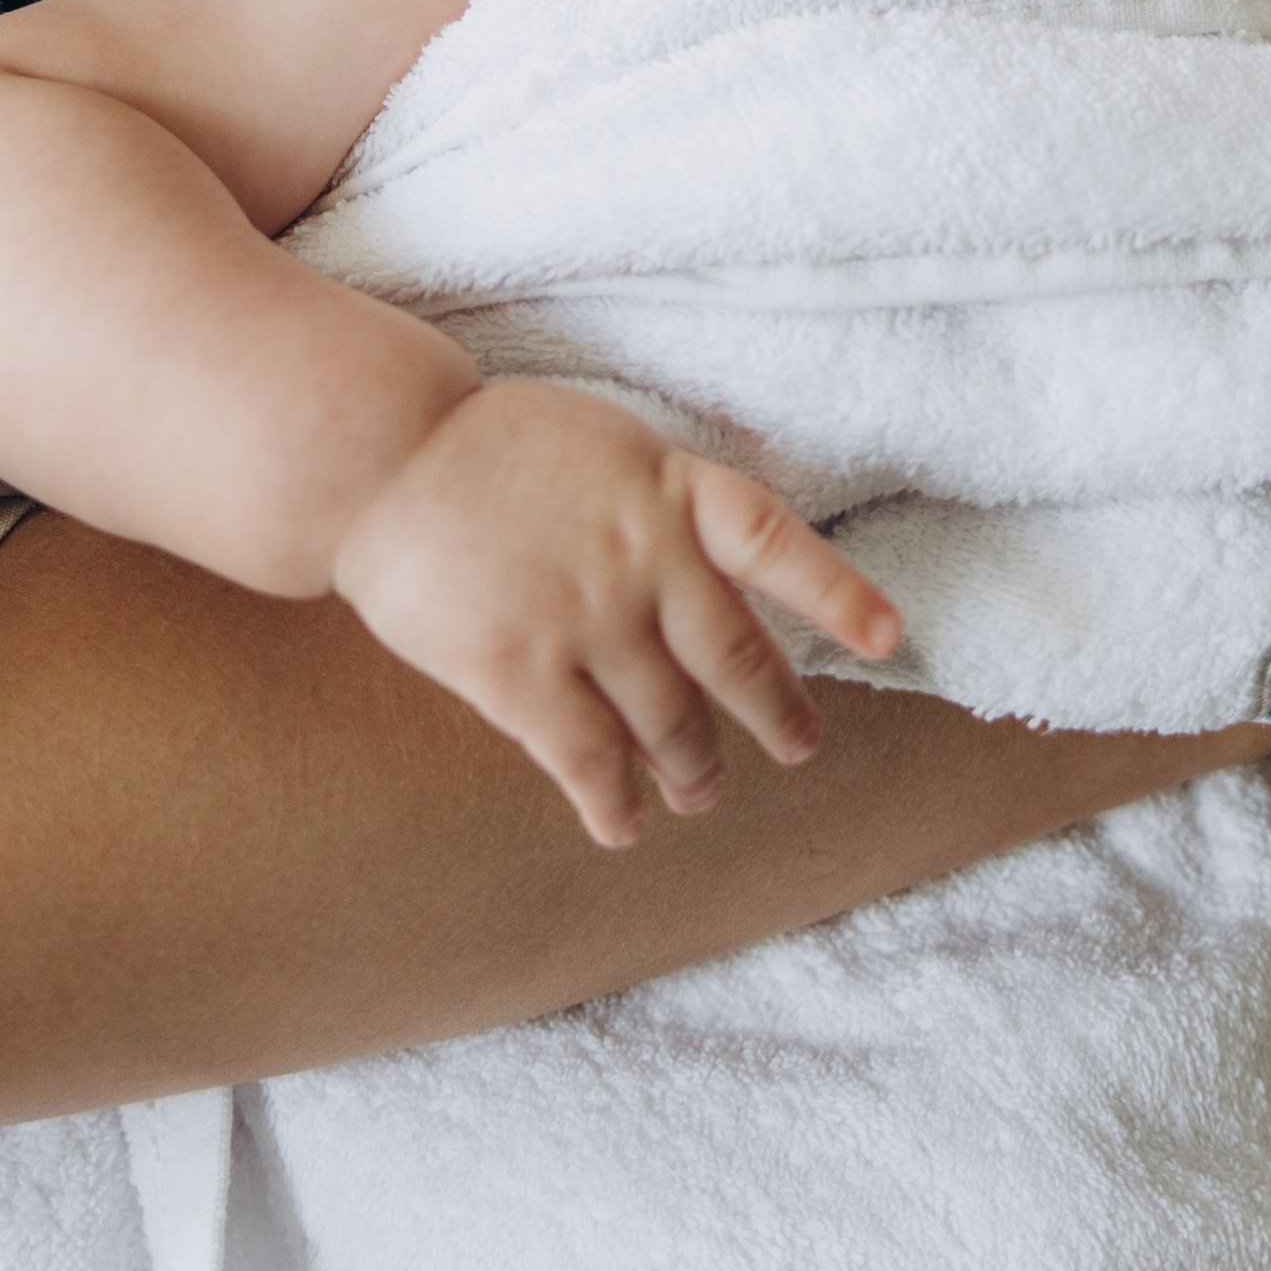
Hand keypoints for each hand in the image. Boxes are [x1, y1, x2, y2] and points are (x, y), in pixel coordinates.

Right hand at [331, 378, 900, 845]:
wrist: (382, 457)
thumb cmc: (497, 450)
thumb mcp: (607, 445)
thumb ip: (667, 507)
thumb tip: (727, 583)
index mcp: (670, 489)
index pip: (776, 544)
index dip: (837, 593)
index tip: (889, 636)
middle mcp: (643, 556)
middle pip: (734, 659)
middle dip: (775, 714)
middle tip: (798, 746)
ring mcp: (584, 619)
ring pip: (668, 720)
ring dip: (693, 767)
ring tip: (701, 790)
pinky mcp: (519, 671)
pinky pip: (586, 758)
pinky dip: (612, 801)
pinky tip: (623, 824)